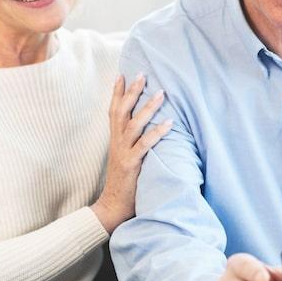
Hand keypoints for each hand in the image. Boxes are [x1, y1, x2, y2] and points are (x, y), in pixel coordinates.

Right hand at [91, 73, 171, 233]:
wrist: (111, 207)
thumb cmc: (123, 183)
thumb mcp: (125, 158)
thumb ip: (131, 143)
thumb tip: (144, 129)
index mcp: (115, 140)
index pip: (113, 111)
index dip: (117, 93)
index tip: (121, 74)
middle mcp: (117, 143)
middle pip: (122, 111)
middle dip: (132, 91)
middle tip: (142, 74)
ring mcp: (123, 153)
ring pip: (134, 124)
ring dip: (148, 107)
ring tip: (162, 93)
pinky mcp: (132, 164)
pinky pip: (145, 145)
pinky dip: (157, 132)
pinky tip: (169, 123)